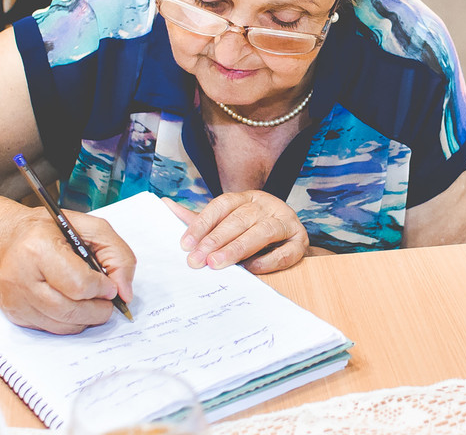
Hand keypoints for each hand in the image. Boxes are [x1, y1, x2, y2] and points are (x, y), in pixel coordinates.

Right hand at [0, 207, 135, 333]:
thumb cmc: (43, 231)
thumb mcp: (85, 226)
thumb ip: (115, 253)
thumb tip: (125, 291)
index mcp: (38, 248)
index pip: (80, 285)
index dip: (103, 288)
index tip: (109, 284)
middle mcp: (22, 277)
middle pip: (73, 310)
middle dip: (99, 309)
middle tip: (106, 298)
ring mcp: (16, 300)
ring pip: (64, 325)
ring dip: (87, 318)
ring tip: (91, 301)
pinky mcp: (15, 315)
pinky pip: (52, 329)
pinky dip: (69, 321)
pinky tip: (72, 304)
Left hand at [163, 192, 308, 273]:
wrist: (289, 237)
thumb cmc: (250, 228)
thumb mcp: (224, 221)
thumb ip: (199, 218)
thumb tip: (165, 205)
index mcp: (247, 197)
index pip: (222, 205)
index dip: (203, 223)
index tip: (185, 244)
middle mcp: (267, 205)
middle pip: (240, 219)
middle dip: (216, 240)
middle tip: (197, 260)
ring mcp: (286, 221)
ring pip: (262, 231)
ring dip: (238, 248)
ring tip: (217, 264)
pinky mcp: (300, 241)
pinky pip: (286, 251)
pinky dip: (269, 260)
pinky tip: (251, 269)